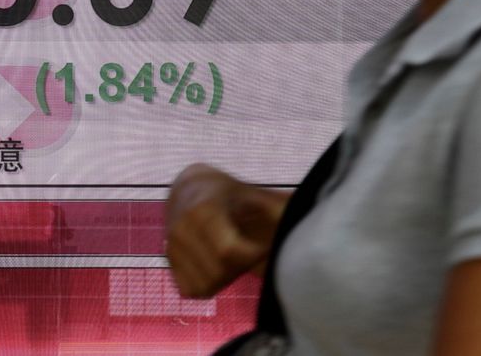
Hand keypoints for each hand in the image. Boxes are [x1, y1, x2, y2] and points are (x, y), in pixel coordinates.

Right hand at [164, 163, 290, 297]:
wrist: (192, 189)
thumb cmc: (232, 195)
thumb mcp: (257, 195)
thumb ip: (281, 209)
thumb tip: (312, 221)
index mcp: (202, 209)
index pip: (228, 252)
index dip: (254, 254)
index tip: (264, 244)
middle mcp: (180, 229)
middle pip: (220, 272)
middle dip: (242, 266)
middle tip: (251, 249)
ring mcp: (171, 247)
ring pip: (206, 285)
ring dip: (226, 277)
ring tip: (234, 256)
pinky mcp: (168, 262)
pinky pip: (193, 290)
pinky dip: (209, 284)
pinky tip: (217, 265)